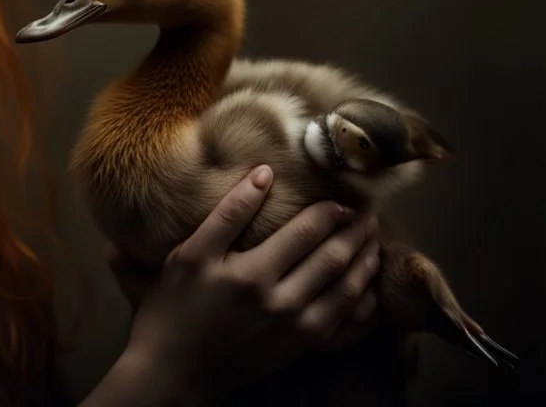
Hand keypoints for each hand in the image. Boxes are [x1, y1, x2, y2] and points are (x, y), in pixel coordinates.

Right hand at [114, 166, 380, 403]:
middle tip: (369, 214)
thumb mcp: (189, 255)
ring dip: (366, 264)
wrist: (172, 372)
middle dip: (357, 233)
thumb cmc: (173, 309)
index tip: (343, 197)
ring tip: (374, 243)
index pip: (306, 232)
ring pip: (347, 292)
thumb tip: (264, 174)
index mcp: (253, 274)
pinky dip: (363, 309)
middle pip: (334, 259)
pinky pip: (345, 329)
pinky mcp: (299, 351)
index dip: (330, 211)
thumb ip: (228, 214)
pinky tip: (369, 292)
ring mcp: (294, 330)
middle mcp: (281, 303)